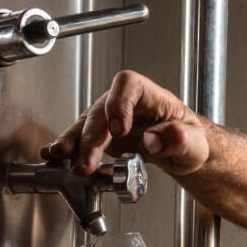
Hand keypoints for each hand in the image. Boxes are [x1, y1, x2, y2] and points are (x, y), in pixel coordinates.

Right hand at [40, 70, 210, 176]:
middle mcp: (124, 103)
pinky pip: (81, 139)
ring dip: (73, 142)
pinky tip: (53, 155)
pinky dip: (67, 148)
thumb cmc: (188, 140)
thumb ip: (179, 140)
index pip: (128, 85)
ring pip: (86, 124)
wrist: (181, 149)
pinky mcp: (100, 136)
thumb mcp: (194, 143)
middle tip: (87, 162)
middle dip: (92, 137)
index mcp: (150, 96)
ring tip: (61, 157)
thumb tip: (152, 141)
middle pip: (102, 109)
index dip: (119, 103)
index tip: (119, 130)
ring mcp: (109, 118)